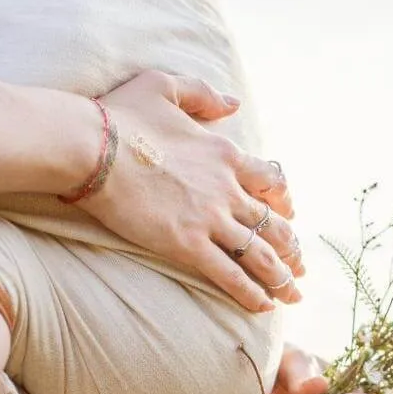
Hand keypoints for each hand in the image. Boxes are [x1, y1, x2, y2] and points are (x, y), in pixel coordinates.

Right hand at [81, 70, 303, 310]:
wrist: (92, 147)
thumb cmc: (120, 116)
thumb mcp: (164, 86)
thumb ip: (203, 94)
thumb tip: (234, 104)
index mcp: (225, 154)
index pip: (270, 181)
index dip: (283, 201)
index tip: (288, 215)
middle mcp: (227, 188)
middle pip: (273, 223)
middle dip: (291, 248)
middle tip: (300, 266)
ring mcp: (210, 218)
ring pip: (260, 253)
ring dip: (281, 276)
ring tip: (292, 294)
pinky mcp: (188, 244)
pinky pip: (230, 274)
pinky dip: (251, 293)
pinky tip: (264, 307)